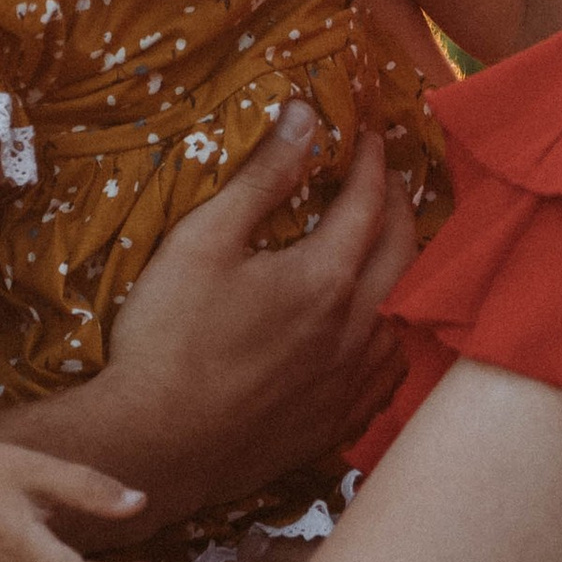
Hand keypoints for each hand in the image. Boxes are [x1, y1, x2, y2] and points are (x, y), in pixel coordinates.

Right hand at [102, 105, 415, 521]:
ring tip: (394, 251)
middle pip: (404, 254)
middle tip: (391, 181)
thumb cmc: (168, 339)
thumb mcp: (203, 241)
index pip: (368, 203)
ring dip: (407, 274)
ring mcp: (349, 383)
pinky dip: (395, 341)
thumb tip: (304, 116)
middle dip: (402, 207)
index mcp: (324, 278)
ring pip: (406, 318)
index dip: (372, 162)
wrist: (155, 445)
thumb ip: (261, 178)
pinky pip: (390, 376)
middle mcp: (354, 330)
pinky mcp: (335, 423)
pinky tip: (380, 337)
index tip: (371, 136)